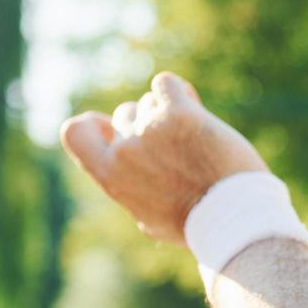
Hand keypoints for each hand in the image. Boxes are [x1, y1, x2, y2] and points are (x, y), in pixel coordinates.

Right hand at [59, 72, 267, 243]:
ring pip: (150, 102)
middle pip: (126, 114)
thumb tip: (124, 175)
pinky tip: (195, 109)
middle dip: (147, 123)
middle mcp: (124, 150)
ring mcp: (150, 129)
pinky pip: (166, 84)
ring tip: (195, 139)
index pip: (74, 132)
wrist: (234, 216)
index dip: (93, 124)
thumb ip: (132, 191)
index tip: (110, 126)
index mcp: (110, 176)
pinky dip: (179, 92)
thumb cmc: (198, 223)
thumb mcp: (152, 218)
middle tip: (177, 144)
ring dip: (169, 113)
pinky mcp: (178, 113)